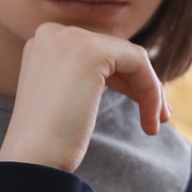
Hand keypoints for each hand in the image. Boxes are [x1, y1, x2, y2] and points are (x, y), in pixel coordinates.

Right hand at [0, 22, 169, 171]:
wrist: (32, 158)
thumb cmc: (49, 142)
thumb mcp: (65, 99)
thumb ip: (85, 78)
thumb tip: (127, 72)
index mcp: (44, 43)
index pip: (99, 53)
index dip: (125, 81)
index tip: (144, 109)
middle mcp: (54, 33)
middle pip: (117, 53)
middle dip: (141, 85)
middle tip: (158, 117)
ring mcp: (71, 38)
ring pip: (132, 57)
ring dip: (150, 91)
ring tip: (156, 124)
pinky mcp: (92, 51)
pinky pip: (139, 63)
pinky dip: (152, 91)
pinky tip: (151, 121)